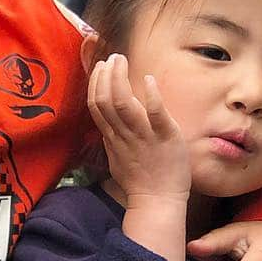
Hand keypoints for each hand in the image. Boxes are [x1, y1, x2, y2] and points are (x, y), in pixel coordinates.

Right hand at [88, 54, 189, 260]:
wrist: (158, 202)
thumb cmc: (140, 181)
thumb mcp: (118, 156)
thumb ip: (113, 136)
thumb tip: (109, 120)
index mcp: (113, 138)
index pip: (96, 105)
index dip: (95, 83)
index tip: (99, 67)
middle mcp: (124, 135)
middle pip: (105, 101)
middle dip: (105, 75)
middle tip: (111, 57)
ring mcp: (144, 136)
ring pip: (124, 104)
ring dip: (120, 79)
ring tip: (121, 60)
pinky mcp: (167, 138)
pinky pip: (156, 115)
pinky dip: (151, 96)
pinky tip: (149, 79)